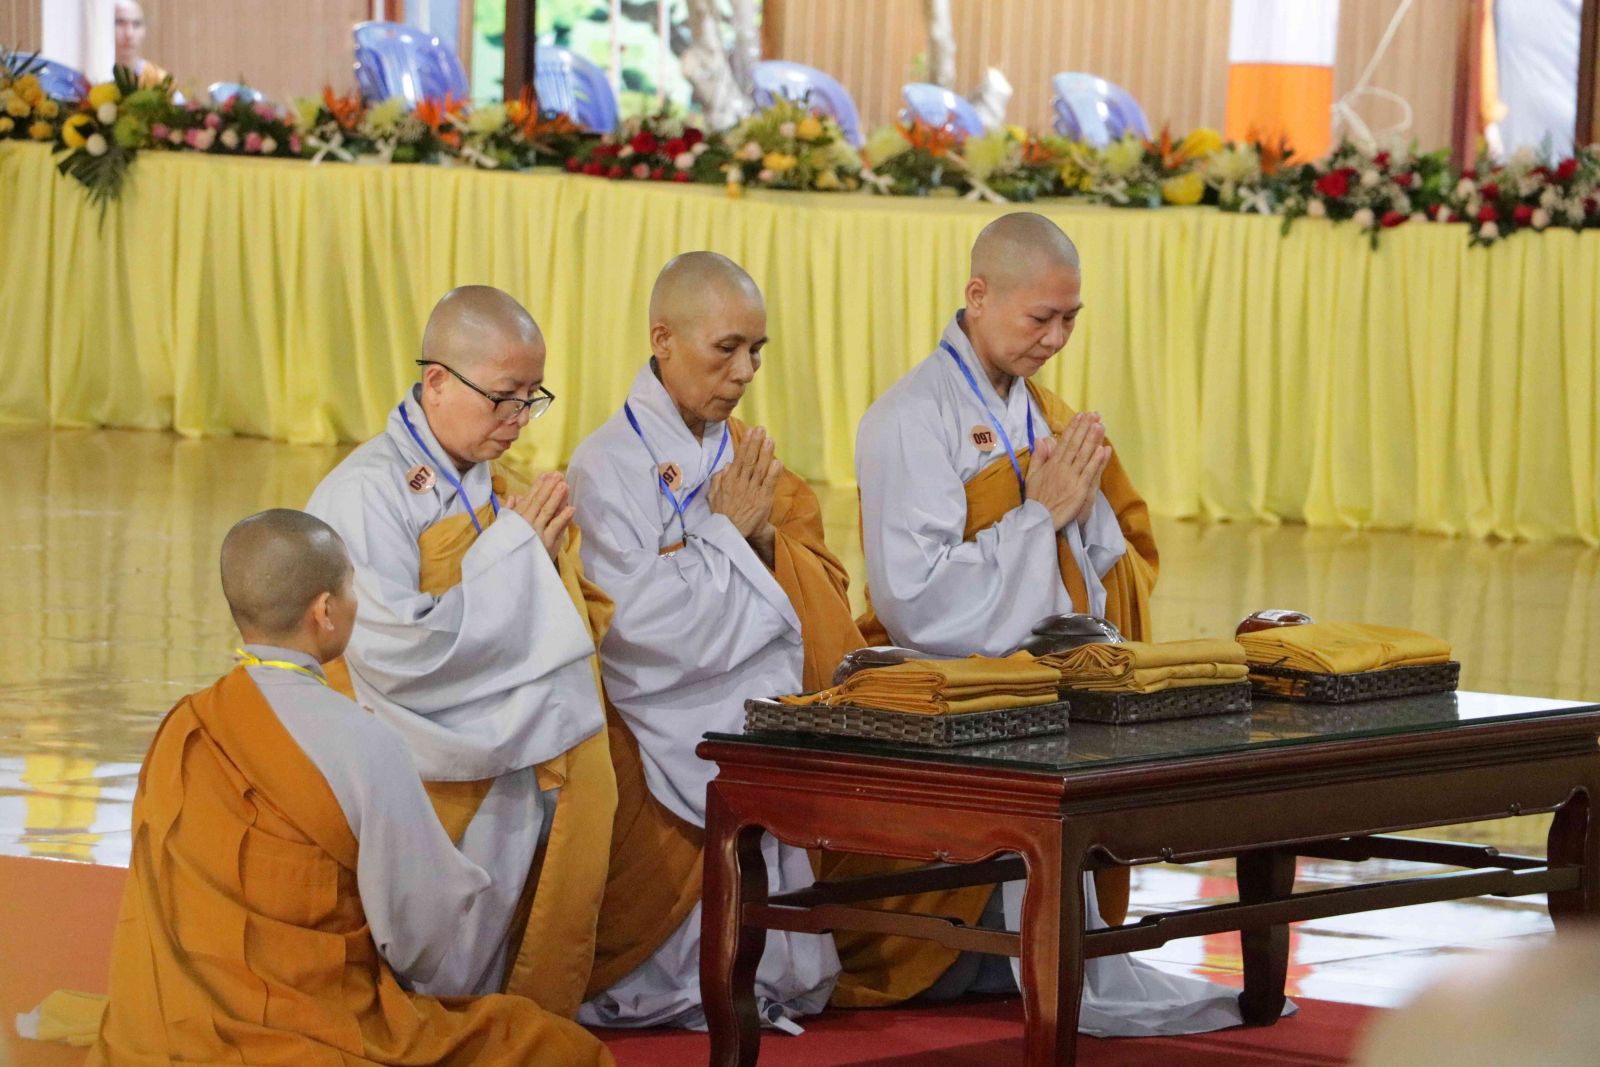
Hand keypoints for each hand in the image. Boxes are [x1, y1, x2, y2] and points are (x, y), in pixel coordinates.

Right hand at [504, 471, 575, 560]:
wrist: (511, 569)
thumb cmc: (510, 547)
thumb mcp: (506, 527)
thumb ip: (511, 511)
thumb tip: (515, 496)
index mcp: (518, 517)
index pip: (530, 498)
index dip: (539, 485)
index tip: (548, 474)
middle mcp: (526, 521)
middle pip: (539, 501)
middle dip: (549, 487)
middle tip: (558, 475)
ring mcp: (536, 531)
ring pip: (547, 511)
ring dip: (556, 498)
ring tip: (564, 486)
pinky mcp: (544, 542)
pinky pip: (555, 528)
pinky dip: (563, 518)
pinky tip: (572, 508)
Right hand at [708, 426, 781, 559]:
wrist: (730, 534)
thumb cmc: (722, 514)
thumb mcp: (713, 496)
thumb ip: (718, 480)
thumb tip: (727, 466)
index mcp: (729, 481)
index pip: (739, 458)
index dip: (746, 444)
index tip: (751, 432)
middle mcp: (741, 484)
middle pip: (750, 460)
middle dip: (756, 444)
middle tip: (761, 430)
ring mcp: (752, 492)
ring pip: (760, 470)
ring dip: (765, 454)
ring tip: (770, 440)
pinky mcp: (762, 501)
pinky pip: (768, 485)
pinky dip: (773, 474)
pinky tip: (778, 463)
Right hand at [1024, 412, 1109, 529]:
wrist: (1039, 519)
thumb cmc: (1036, 499)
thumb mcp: (1031, 476)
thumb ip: (1038, 457)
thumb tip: (1041, 439)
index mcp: (1052, 464)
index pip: (1064, 441)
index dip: (1073, 428)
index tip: (1081, 415)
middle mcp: (1062, 468)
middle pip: (1076, 444)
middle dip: (1085, 428)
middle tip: (1095, 414)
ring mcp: (1072, 478)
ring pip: (1084, 455)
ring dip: (1093, 439)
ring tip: (1100, 425)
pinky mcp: (1080, 489)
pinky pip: (1089, 472)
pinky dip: (1096, 460)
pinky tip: (1102, 449)